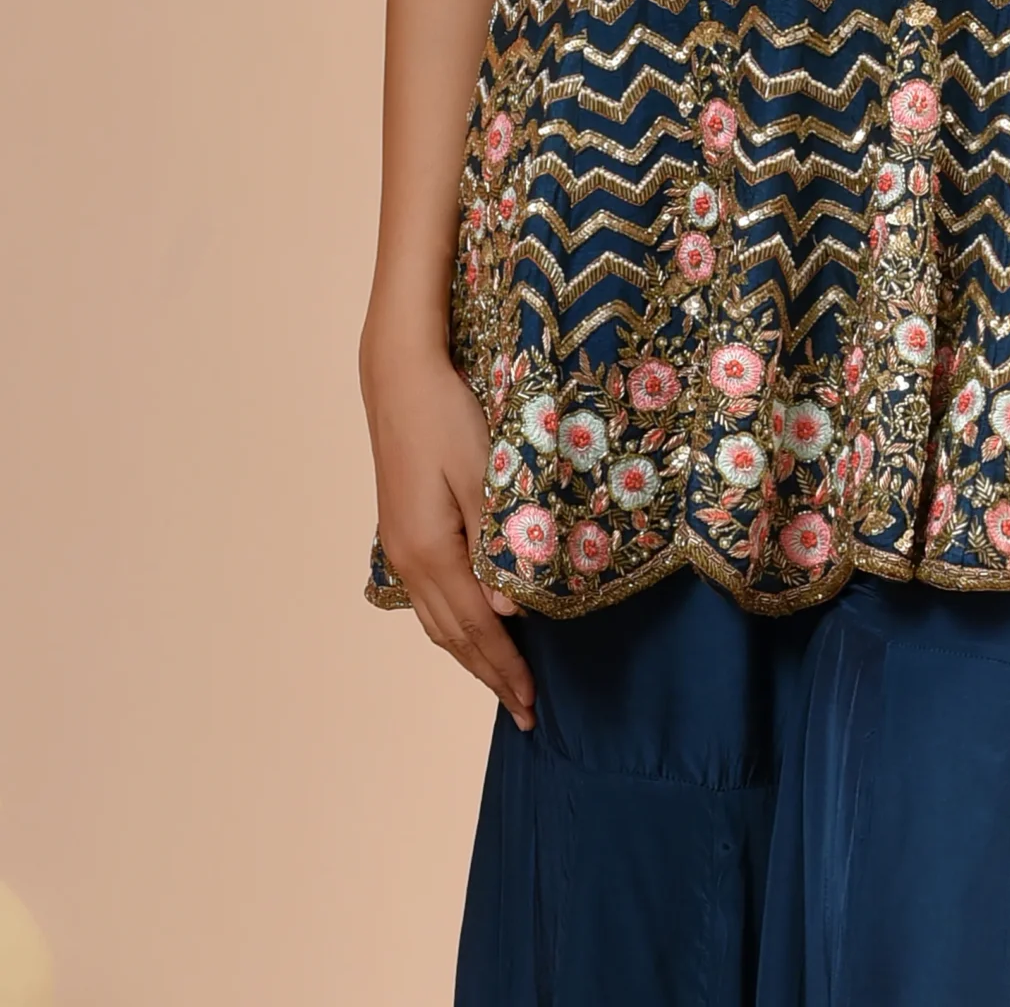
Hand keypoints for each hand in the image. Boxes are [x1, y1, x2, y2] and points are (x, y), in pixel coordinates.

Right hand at [360, 333, 535, 729]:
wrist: (400, 377)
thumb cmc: (447, 416)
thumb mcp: (484, 472)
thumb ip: (500, 542)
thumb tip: (510, 613)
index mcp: (431, 551)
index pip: (477, 628)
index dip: (505, 667)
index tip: (531, 701)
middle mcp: (409, 559)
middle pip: (453, 636)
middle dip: (489, 675)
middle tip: (524, 711)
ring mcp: (399, 546)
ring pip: (436, 621)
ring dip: (469, 655)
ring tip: (498, 680)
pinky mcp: (401, 530)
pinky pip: (427, 598)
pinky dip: (452, 625)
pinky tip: (468, 626)